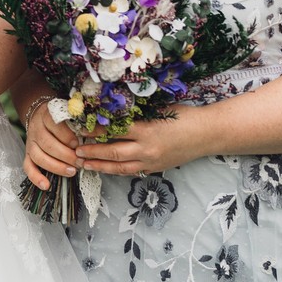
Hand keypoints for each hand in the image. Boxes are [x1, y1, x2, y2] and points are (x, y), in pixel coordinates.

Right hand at [21, 99, 80, 190]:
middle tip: (80, 162)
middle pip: (48, 144)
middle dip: (66, 155)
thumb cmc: (60, 118)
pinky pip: (28, 167)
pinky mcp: (28, 154)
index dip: (67, 136)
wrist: (40, 116)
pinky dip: (36, 177)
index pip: (54, 125)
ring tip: (72, 172)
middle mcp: (36, 129)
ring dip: (56, 166)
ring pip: (39, 157)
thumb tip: (104, 131)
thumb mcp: (70, 115)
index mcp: (47, 116)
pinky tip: (46, 185)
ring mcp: (31, 143)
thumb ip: (84, 123)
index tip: (80, 144)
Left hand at [74, 113, 198, 176]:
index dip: (93, 131)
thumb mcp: (157, 110)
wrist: (206, 134)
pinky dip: (116, 170)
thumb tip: (110, 111)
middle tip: (75, 151)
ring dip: (100, 166)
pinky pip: (131, 171)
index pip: (112, 131)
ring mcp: (151, 161)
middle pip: (112, 152)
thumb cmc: (183, 116)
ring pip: (119, 167)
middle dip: (92, 152)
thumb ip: (135, 113)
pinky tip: (105, 168)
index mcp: (145, 129)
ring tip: (84, 164)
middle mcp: (146, 148)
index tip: (78, 128)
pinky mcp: (155, 168)